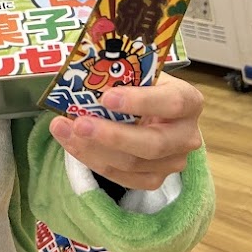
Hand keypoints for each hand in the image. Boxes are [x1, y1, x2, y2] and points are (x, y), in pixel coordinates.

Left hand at [48, 73, 203, 192]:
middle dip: (112, 135)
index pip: (172, 102)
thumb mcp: (137, 73)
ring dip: (93, 149)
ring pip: (134, 164)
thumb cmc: (141, 87)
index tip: (107, 97)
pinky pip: (123, 177)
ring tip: (63, 129)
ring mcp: (173, 161)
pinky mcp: (155, 178)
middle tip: (80, 123)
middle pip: (153, 143)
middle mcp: (186, 135)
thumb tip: (81, 77)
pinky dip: (93, 160)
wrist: (148, 111)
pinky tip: (71, 143)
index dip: (140, 101)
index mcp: (188, 101)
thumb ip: (119, 75)